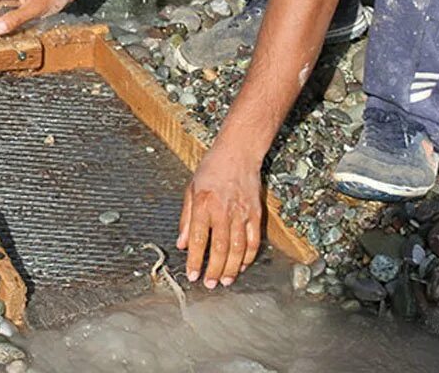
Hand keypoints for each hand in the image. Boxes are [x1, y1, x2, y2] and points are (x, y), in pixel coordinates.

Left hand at [176, 143, 263, 287]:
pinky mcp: (256, 214)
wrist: (238, 153)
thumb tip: (182, 244)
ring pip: (238, 248)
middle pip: (220, 248)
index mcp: (204, 205)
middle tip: (209, 284)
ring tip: (225, 281)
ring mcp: (242, 213)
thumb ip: (186, 219)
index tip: (192, 275)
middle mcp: (223, 211)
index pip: (199, 239)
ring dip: (232, 268)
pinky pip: (253, 241)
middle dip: (214, 270)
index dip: (196, 260)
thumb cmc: (211, 169)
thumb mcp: (191, 190)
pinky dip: (248, 257)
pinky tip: (242, 266)